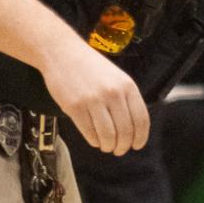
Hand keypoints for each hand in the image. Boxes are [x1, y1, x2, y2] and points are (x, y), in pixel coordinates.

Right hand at [41, 35, 149, 154]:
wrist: (62, 53)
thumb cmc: (89, 66)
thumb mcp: (116, 77)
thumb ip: (126, 99)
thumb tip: (133, 129)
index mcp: (126, 86)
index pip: (141, 120)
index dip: (140, 138)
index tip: (136, 145)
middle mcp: (112, 93)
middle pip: (125, 132)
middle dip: (123, 146)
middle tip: (119, 150)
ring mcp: (93, 100)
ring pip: (108, 136)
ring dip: (108, 146)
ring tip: (105, 146)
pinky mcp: (75, 107)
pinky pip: (89, 133)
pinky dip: (94, 141)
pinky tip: (94, 138)